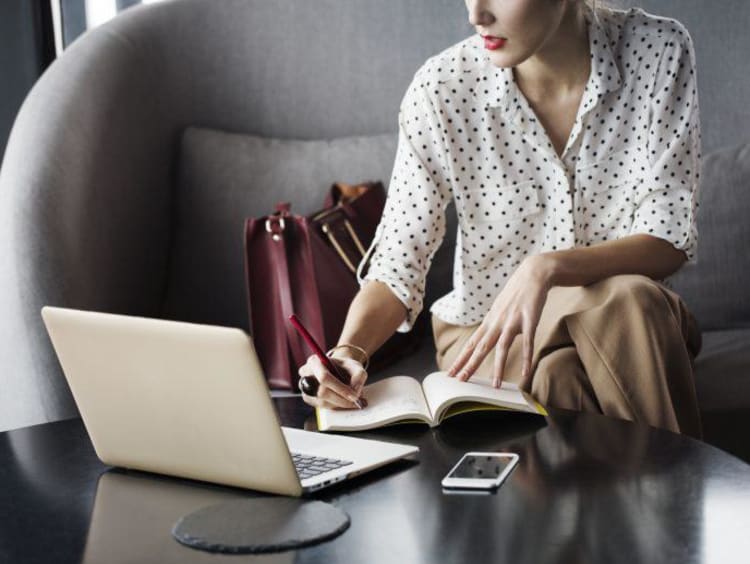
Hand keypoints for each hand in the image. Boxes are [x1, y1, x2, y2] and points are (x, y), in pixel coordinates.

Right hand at [298, 354, 367, 409]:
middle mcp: (306, 374)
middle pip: (322, 392)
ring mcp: (305, 388)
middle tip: (357, 401)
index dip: (340, 388)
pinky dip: (336, 406)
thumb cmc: (345, 367)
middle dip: (342, 399)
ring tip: (354, 400)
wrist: (338, 370)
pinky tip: (345, 401)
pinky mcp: (308, 398)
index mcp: (314, 362)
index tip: (355, 396)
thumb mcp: (356, 366)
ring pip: (322, 402)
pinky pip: (322, 407)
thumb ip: (359, 375)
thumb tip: (355, 391)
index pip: (324, 377)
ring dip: (340, 403)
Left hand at [447, 255, 552, 388]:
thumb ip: (493, 324)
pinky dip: (526, 358)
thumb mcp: (499, 309)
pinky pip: (527, 342)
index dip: (460, 359)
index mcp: (489, 321)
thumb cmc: (516, 294)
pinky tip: (525, 373)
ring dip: (498, 367)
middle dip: (469, 365)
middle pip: (480, 347)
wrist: (532, 275)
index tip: (451, 372)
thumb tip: (488, 338)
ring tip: (495, 385)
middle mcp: (497, 322)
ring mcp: (512, 321)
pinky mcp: (529, 320)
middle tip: (460, 381)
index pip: (471, 344)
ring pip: (502, 347)